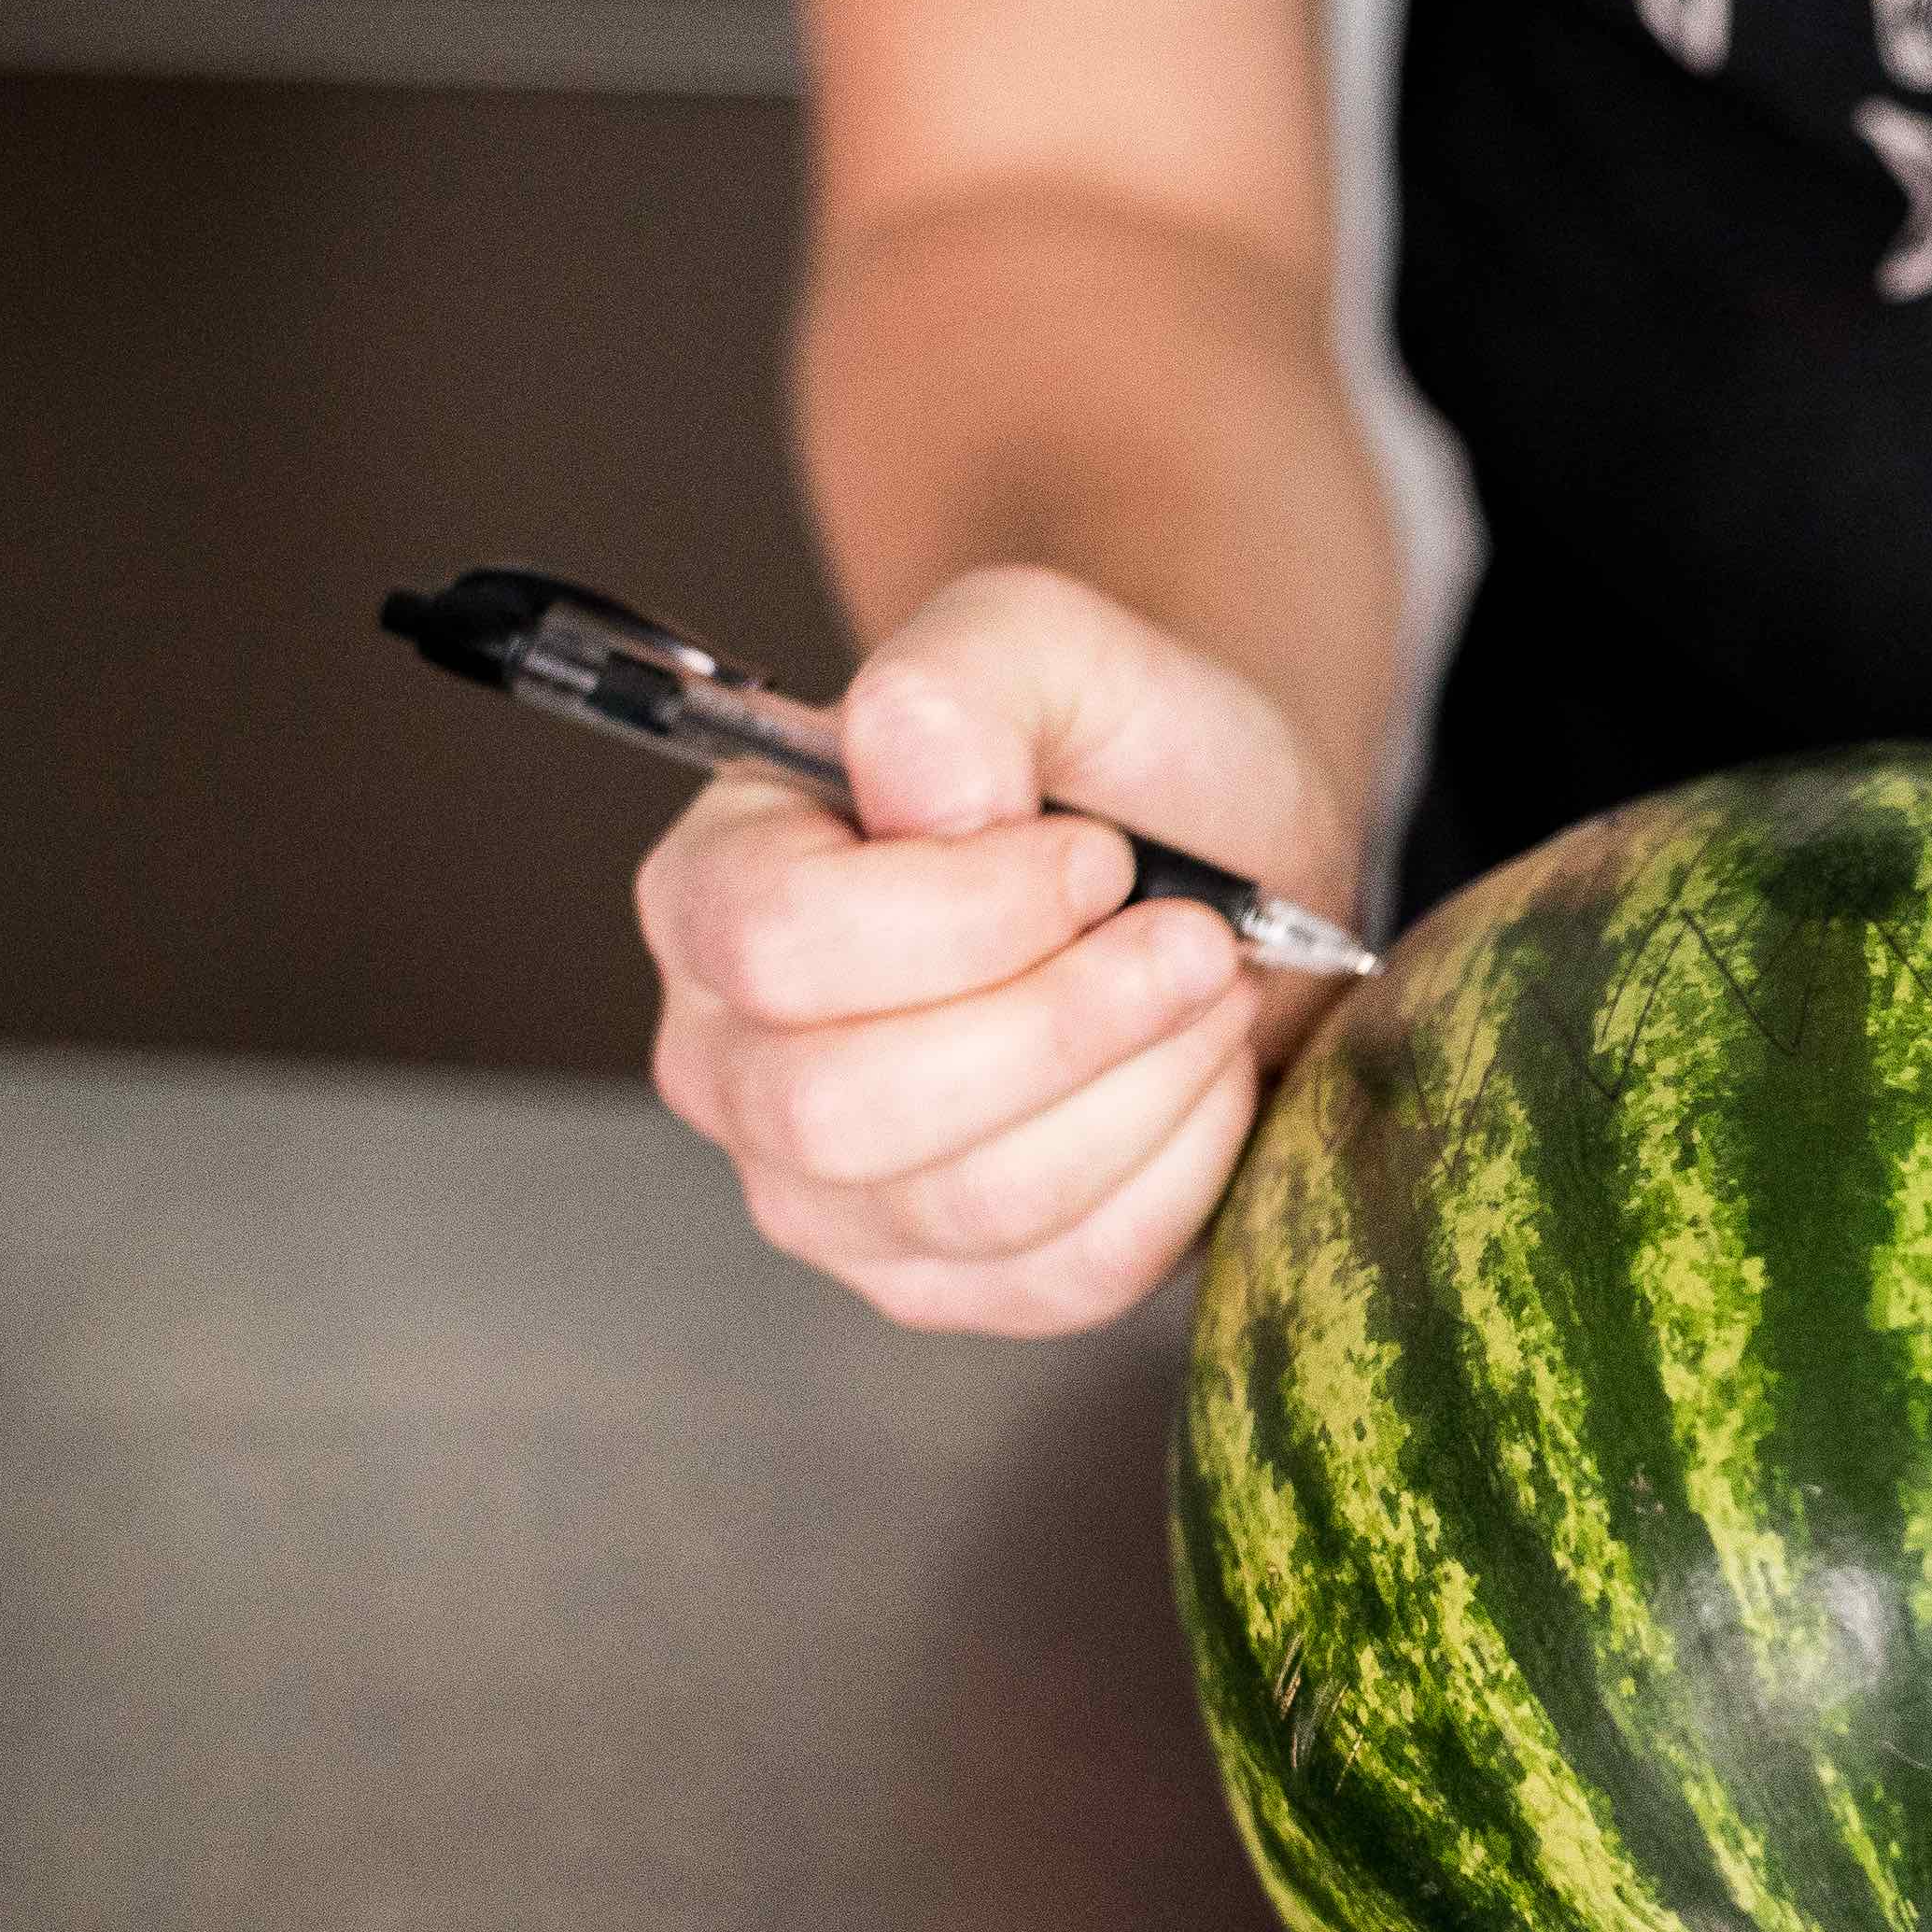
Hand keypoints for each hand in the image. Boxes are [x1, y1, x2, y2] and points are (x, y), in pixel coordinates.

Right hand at [637, 565, 1363, 1336]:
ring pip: (968, 1206)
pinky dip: (1176, 1173)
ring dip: (1140, 1090)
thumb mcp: (1048, 647)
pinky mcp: (947, 1285)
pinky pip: (1063, 1277)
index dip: (965, 914)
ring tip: (1212, 989)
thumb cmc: (1114, 754)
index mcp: (711, 893)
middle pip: (844, 1111)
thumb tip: (912, 778)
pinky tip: (1206, 1076)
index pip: (775, 946)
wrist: (1220, 859)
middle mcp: (733, 1062)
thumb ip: (962, 676)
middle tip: (1193, 938)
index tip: (1101, 855)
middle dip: (1063, 1025)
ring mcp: (827, 1197)